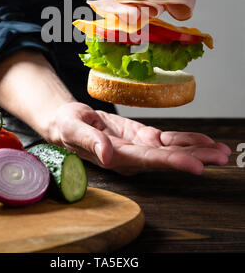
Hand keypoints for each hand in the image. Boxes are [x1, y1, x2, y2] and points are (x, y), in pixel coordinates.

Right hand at [42, 102, 230, 174]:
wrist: (68, 121)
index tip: (197, 166)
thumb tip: (106, 156)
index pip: (149, 161)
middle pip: (168, 158)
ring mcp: (139, 147)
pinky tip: (204, 141)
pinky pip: (168, 139)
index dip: (173, 162)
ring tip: (221, 151)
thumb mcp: (72, 128)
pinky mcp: (142, 137)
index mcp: (116, 157)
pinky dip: (187, 139)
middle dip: (196, 158)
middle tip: (222, 157)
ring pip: (172, 149)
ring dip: (198, 150)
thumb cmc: (66, 125)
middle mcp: (133, 157)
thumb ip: (89, 141)